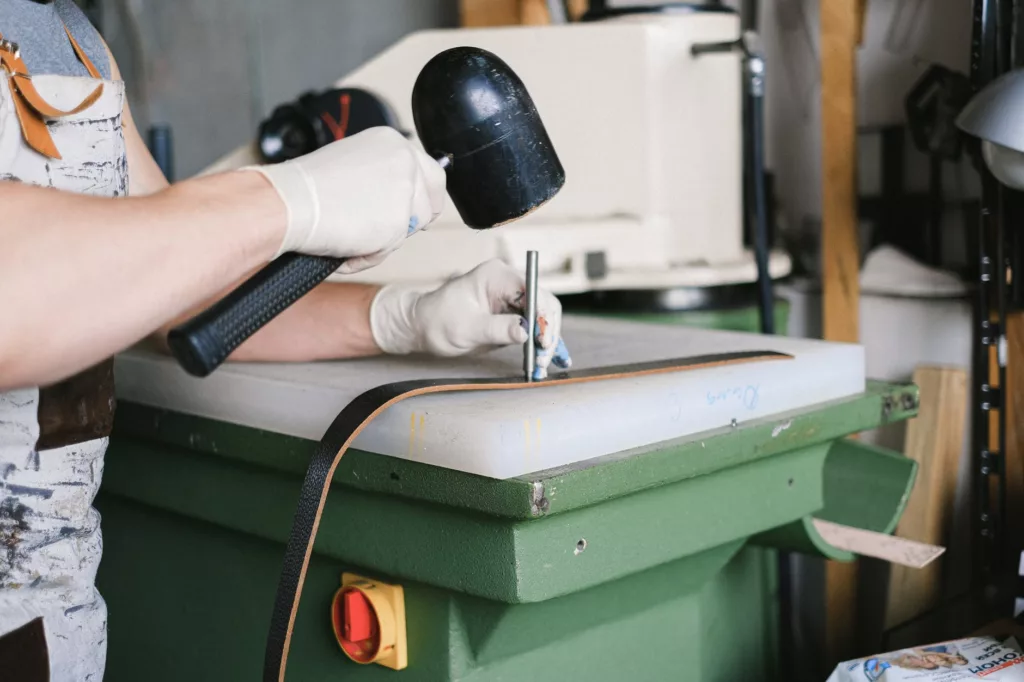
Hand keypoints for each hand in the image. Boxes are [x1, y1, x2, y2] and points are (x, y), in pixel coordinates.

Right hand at [244, 127, 445, 272]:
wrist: (289, 202)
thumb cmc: (308, 188)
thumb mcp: (353, 166)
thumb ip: (380, 177)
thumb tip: (397, 200)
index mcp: (392, 142)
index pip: (431, 172)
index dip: (424, 197)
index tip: (415, 211)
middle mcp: (405, 160)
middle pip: (431, 200)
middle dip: (415, 219)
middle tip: (389, 230)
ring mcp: (405, 190)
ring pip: (412, 227)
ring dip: (384, 238)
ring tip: (350, 234)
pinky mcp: (399, 221)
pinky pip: (390, 248)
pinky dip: (368, 254)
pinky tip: (345, 245)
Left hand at [370, 259, 571, 374]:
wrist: (421, 326)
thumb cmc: (437, 321)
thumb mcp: (467, 328)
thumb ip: (498, 329)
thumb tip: (527, 333)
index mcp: (497, 276)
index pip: (534, 292)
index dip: (544, 318)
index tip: (543, 343)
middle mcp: (509, 283)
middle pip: (544, 305)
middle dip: (547, 333)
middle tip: (542, 360)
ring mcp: (511, 298)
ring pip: (542, 317)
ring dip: (546, 341)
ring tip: (541, 365)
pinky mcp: (510, 314)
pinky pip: (533, 326)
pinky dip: (540, 343)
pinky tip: (548, 360)